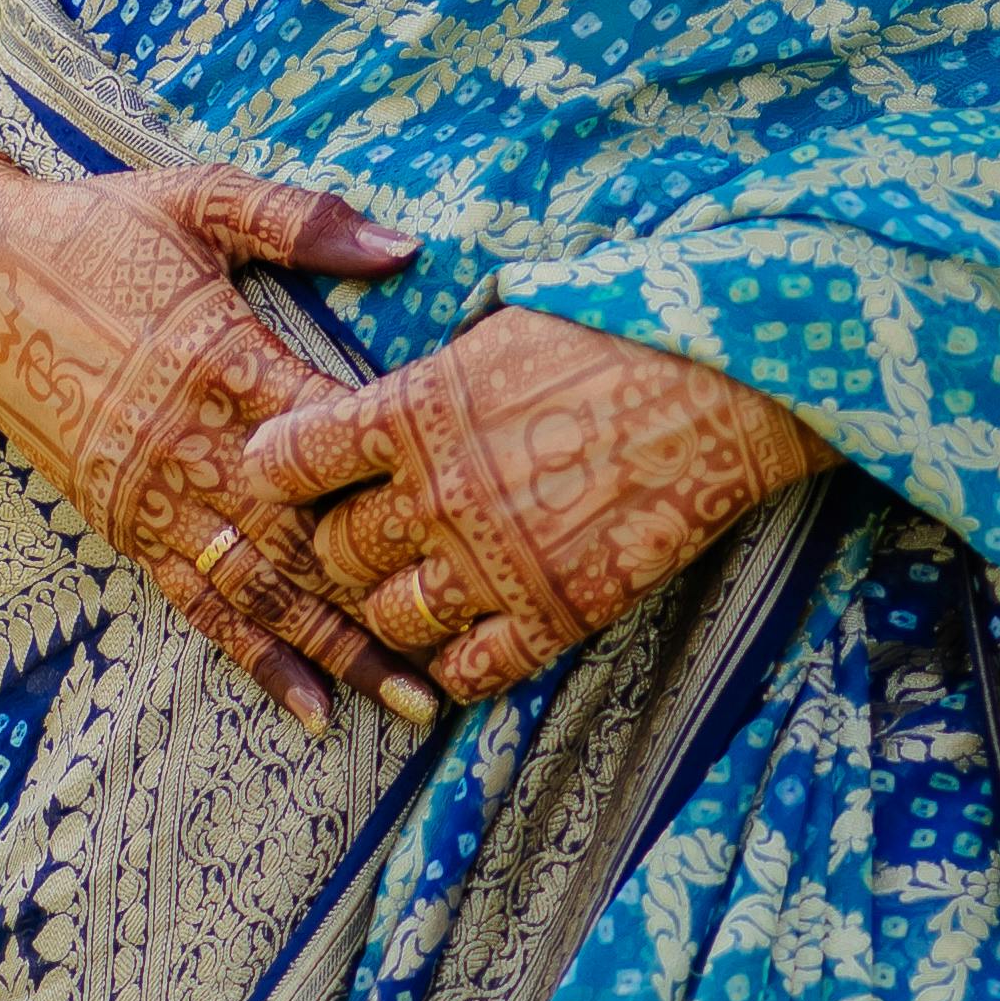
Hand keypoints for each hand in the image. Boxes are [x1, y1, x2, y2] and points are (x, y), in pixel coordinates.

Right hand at [0, 155, 435, 739]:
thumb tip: (404, 245)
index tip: (470, 512)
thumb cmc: (91, 228)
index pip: (328, 429)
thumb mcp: (193, 197)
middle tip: (466, 650)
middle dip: (385, 595)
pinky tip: (305, 707)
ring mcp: (155, 492)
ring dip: (336, 648)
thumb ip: (296, 220)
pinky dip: (253, 657)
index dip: (394, 474)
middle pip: (305, 534)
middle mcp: (192, 440)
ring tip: (408, 704)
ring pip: (261, 587)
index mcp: (222, 355)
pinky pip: (196, 602)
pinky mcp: (123, 523)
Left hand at [236, 308, 823, 705]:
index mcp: (412, 409)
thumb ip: (425, 382)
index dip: (279, 470)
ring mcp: (493, 564)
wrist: (720, 384)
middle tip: (367, 532)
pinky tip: (474, 631)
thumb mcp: (494, 329)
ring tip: (421, 583)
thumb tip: (381, 402)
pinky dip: (459, 660)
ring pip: (388, 620)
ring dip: (393, 606)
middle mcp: (438, 494)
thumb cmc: (611, 331)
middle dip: (337, 546)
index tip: (293, 472)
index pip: (288, 459)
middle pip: (332, 553)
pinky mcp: (553, 615)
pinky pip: (470, 671)